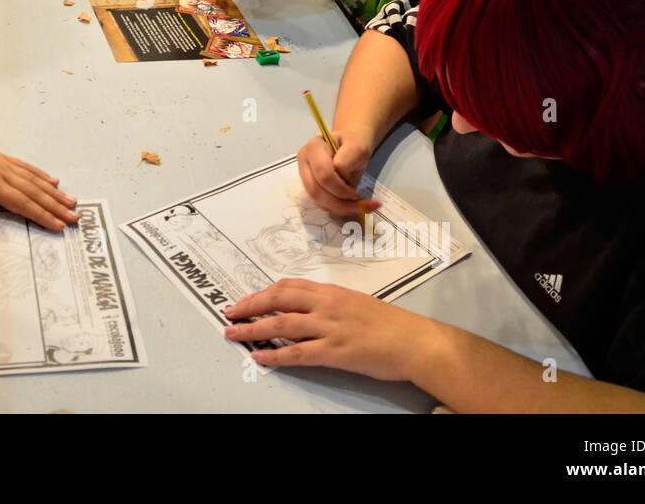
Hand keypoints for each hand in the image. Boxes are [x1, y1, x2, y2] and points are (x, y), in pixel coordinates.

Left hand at [0, 122, 77, 233]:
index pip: (22, 203)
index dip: (42, 216)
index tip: (59, 226)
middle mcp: (2, 172)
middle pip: (34, 192)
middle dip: (56, 206)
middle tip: (75, 217)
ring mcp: (2, 163)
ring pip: (34, 180)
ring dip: (53, 192)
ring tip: (71, 201)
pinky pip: (26, 167)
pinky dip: (40, 175)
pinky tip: (51, 180)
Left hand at [223, 279, 435, 379]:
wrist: (415, 341)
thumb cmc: (392, 324)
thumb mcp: (358, 303)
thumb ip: (332, 304)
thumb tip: (310, 308)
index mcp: (332, 292)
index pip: (289, 286)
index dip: (264, 292)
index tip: (248, 299)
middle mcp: (326, 305)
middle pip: (278, 299)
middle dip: (250, 305)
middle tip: (230, 311)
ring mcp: (329, 328)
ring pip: (281, 325)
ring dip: (253, 329)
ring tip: (233, 334)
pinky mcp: (334, 352)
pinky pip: (297, 353)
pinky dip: (274, 355)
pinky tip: (259, 358)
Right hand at [296, 129, 380, 217]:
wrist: (349, 143)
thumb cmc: (352, 144)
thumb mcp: (357, 147)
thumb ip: (348, 159)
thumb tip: (342, 180)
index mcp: (314, 147)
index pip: (324, 174)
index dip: (341, 188)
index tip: (358, 194)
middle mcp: (304, 162)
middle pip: (316, 190)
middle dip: (339, 203)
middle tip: (359, 207)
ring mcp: (305, 175)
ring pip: (316, 199)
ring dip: (338, 208)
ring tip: (357, 207)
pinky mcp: (310, 186)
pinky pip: (320, 203)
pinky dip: (336, 208)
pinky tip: (349, 205)